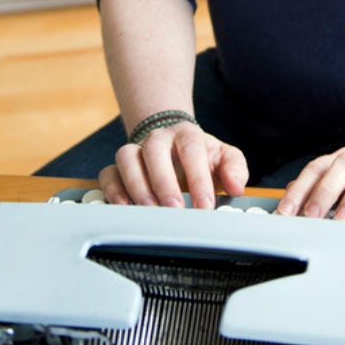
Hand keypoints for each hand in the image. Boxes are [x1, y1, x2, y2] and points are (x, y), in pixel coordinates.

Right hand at [99, 120, 247, 208]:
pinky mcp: (119, 166)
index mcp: (186, 134)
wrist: (172, 143)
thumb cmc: (200, 155)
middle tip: (175, 209)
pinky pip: (108, 173)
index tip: (205, 205)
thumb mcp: (224, 157)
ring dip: (136, 185)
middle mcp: (158, 138)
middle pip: (154, 150)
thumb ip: (235, 169)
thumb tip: (236, 187)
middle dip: (163, 181)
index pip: (192, 150)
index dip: (198, 179)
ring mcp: (136, 150)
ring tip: (150, 210)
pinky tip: (125, 207)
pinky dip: (113, 190)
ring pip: (126, 157)